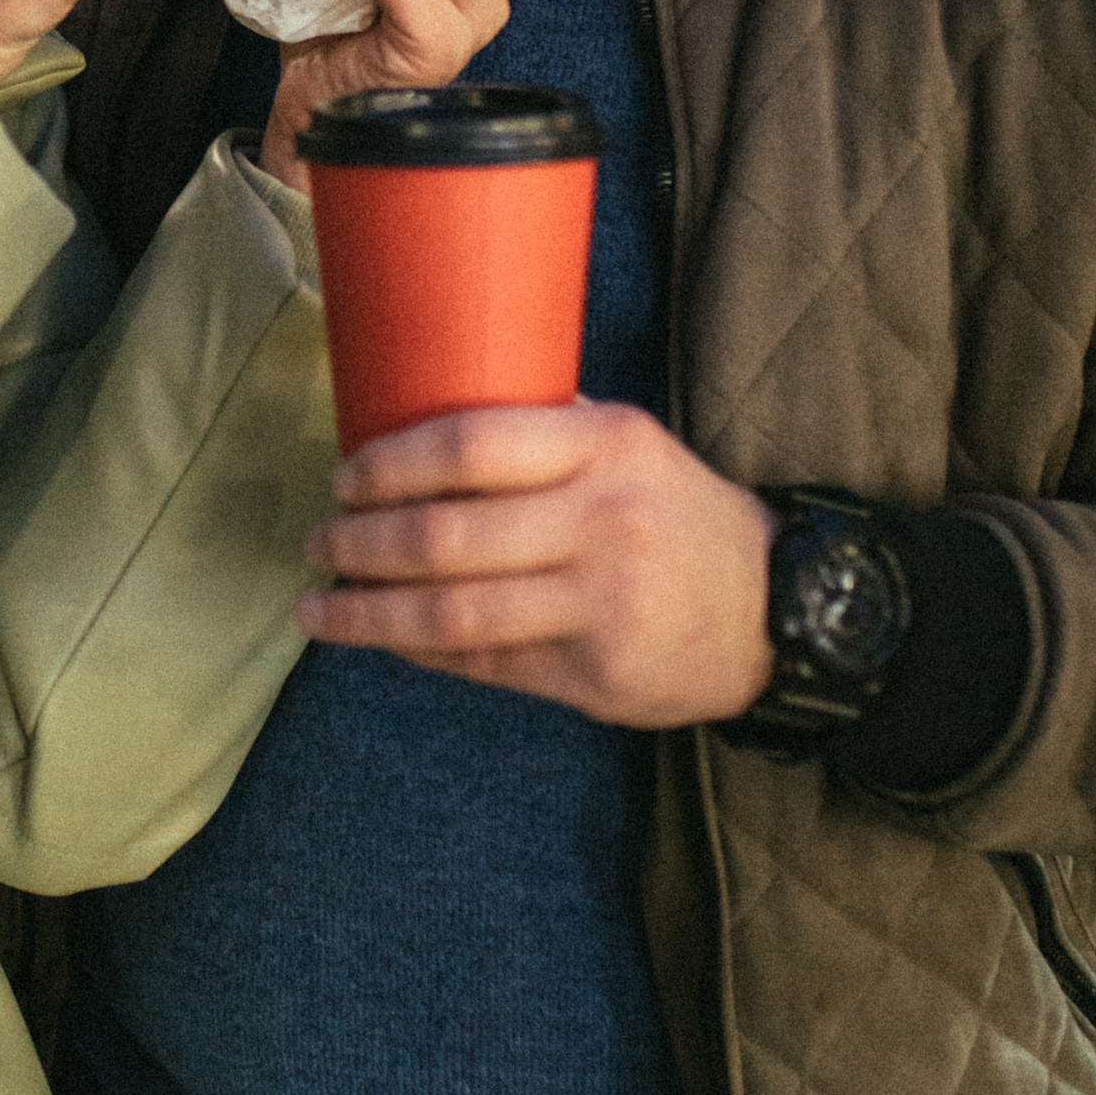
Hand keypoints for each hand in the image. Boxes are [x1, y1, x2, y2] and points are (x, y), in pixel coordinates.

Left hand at [296, 401, 775, 727]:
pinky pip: (483, 663)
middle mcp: (602, 521)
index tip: (344, 479)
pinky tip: (383, 639)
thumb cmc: (676, 516)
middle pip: (446, 536)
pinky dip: (418, 652)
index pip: (470, 444)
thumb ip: (542, 431)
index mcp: (605, 446)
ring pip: (452, 613)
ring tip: (319, 607)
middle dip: (360, 544)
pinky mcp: (595, 673)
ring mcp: (600, 604)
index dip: (389, 465)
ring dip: (367, 613)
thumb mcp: (629, 446)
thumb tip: (415, 422)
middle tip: (318, 544)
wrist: (776, 610)